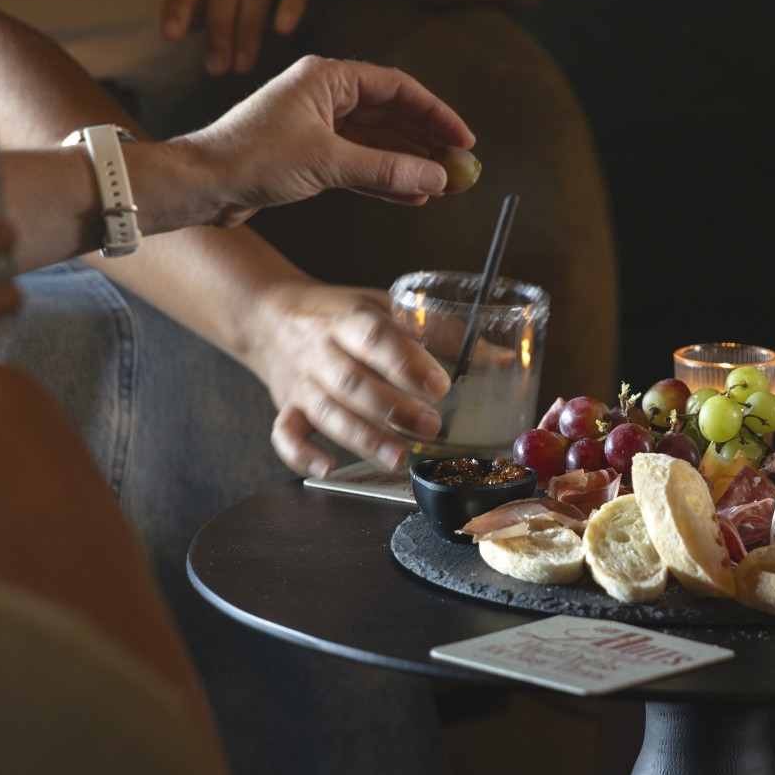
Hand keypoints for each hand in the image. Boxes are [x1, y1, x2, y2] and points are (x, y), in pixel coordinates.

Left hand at [172, 55, 477, 227]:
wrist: (200, 185)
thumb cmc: (250, 158)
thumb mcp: (327, 162)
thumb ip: (386, 170)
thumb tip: (436, 178)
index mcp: (327, 77)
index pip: (397, 88)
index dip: (436, 113)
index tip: (464, 139)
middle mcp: (324, 95)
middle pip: (391, 114)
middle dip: (426, 142)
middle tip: (459, 167)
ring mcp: (317, 125)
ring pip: (377, 142)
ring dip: (408, 163)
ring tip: (442, 186)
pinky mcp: (309, 154)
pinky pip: (359, 163)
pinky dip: (384, 179)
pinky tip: (411, 196)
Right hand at [241, 279, 455, 477]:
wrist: (272, 315)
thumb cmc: (341, 314)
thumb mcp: (387, 306)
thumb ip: (441, 331)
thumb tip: (501, 358)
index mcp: (349, 319)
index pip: (376, 337)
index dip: (407, 362)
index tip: (440, 386)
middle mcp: (321, 350)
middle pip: (353, 381)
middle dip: (393, 408)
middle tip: (432, 427)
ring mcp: (302, 381)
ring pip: (327, 411)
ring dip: (363, 437)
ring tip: (398, 457)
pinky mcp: (287, 406)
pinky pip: (285, 433)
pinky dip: (302, 453)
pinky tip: (327, 467)